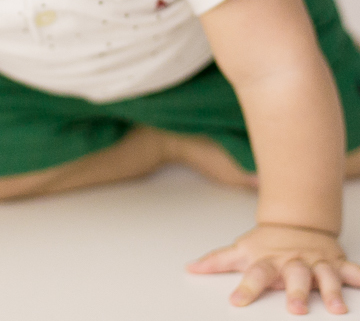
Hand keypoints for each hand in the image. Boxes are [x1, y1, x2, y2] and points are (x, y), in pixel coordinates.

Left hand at [186, 223, 359, 313]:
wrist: (295, 222)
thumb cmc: (266, 243)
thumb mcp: (241, 250)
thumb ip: (217, 261)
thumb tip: (189, 268)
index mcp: (268, 261)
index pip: (255, 275)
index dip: (246, 288)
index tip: (237, 302)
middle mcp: (292, 262)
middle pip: (293, 276)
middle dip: (295, 292)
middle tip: (295, 310)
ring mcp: (315, 262)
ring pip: (325, 275)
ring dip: (331, 290)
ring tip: (336, 308)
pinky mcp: (334, 261)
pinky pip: (350, 269)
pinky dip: (358, 276)